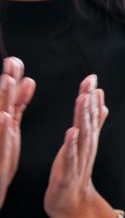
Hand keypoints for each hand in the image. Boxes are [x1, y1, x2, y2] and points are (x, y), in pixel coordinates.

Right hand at [0, 56, 36, 208]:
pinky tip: (5, 117)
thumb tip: (29, 80)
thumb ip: (19, 104)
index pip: (9, 99)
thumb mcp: (12, 127)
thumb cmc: (1, 157)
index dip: (11, 79)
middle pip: (1, 102)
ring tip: (8, 80)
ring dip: (2, 99)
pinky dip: (2, 130)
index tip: (16, 60)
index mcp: (3, 123)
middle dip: (5, 82)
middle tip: (12, 61)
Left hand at [43, 75, 108, 217]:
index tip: (91, 77)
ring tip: (83, 100)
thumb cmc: (74, 173)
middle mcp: (85, 149)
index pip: (90, 115)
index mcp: (86, 141)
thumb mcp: (85, 145)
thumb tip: (101, 102)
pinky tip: (72, 132)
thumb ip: (95, 124)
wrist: (72, 204)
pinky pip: (70, 158)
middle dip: (89, 102)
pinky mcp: (67, 174)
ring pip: (82, 137)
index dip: (90, 97)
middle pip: (88, 122)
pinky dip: (72, 145)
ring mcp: (77, 161)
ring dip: (84, 118)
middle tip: (90, 83)